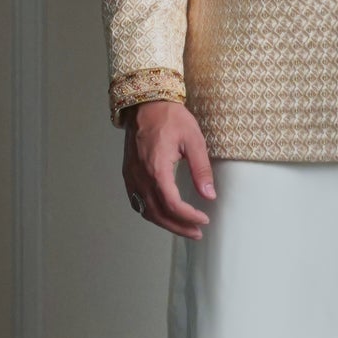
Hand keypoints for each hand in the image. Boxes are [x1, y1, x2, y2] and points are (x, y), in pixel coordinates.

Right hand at [121, 101, 215, 238]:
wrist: (145, 104)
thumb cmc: (170, 118)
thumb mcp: (193, 140)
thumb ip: (201, 169)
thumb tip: (209, 195)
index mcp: (156, 168)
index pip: (171, 204)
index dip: (188, 216)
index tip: (204, 219)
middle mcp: (140, 176)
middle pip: (157, 213)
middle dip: (178, 227)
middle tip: (197, 232)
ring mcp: (131, 176)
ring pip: (146, 211)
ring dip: (165, 223)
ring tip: (184, 228)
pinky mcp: (128, 174)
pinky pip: (137, 202)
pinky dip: (151, 213)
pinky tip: (164, 214)